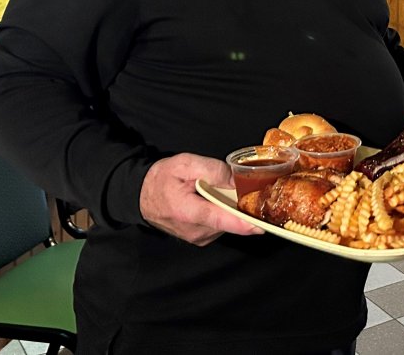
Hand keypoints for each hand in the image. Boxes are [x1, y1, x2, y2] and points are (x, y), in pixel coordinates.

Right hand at [139, 153, 263, 244]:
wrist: (141, 195)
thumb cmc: (162, 178)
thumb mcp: (186, 163)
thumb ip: (213, 170)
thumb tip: (237, 182)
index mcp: (188, 212)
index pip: (221, 220)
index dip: (244, 223)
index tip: (262, 226)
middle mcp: (195, 231)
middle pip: (229, 220)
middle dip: (240, 205)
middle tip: (239, 187)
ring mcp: (198, 237)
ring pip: (227, 223)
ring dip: (230, 209)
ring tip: (218, 192)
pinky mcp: (200, 238)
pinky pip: (220, 225)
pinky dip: (223, 213)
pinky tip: (215, 201)